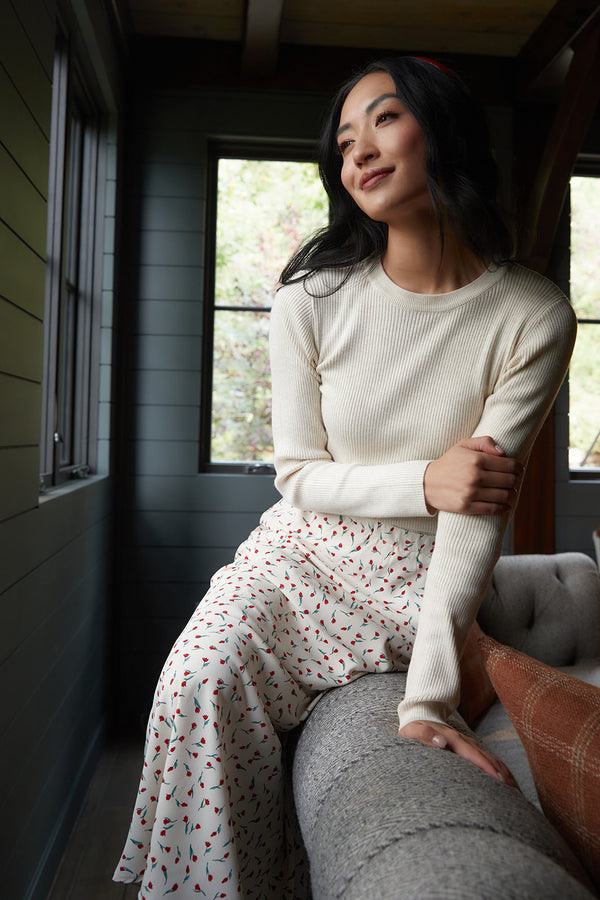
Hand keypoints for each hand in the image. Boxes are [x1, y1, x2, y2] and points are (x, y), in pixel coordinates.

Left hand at [398, 720, 517, 787]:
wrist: (420, 716)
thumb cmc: (415, 728)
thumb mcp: (414, 731)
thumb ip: (425, 735)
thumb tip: (441, 742)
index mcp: (452, 739)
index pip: (472, 754)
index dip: (486, 766)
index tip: (498, 779)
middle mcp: (464, 741)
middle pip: (487, 757)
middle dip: (501, 774)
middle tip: (514, 792)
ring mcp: (468, 743)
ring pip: (490, 758)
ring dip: (504, 772)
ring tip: (516, 791)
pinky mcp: (469, 748)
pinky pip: (487, 758)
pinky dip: (499, 769)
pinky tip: (507, 781)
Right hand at [423, 436, 523, 514]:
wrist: (426, 483)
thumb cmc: (448, 462)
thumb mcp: (463, 445)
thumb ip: (484, 442)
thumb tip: (504, 452)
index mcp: (477, 459)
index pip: (509, 465)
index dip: (518, 468)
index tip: (519, 469)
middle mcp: (475, 476)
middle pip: (509, 481)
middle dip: (516, 481)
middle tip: (514, 481)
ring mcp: (471, 493)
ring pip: (503, 496)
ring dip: (511, 494)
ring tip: (509, 492)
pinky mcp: (467, 507)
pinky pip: (493, 509)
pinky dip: (503, 508)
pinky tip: (505, 505)